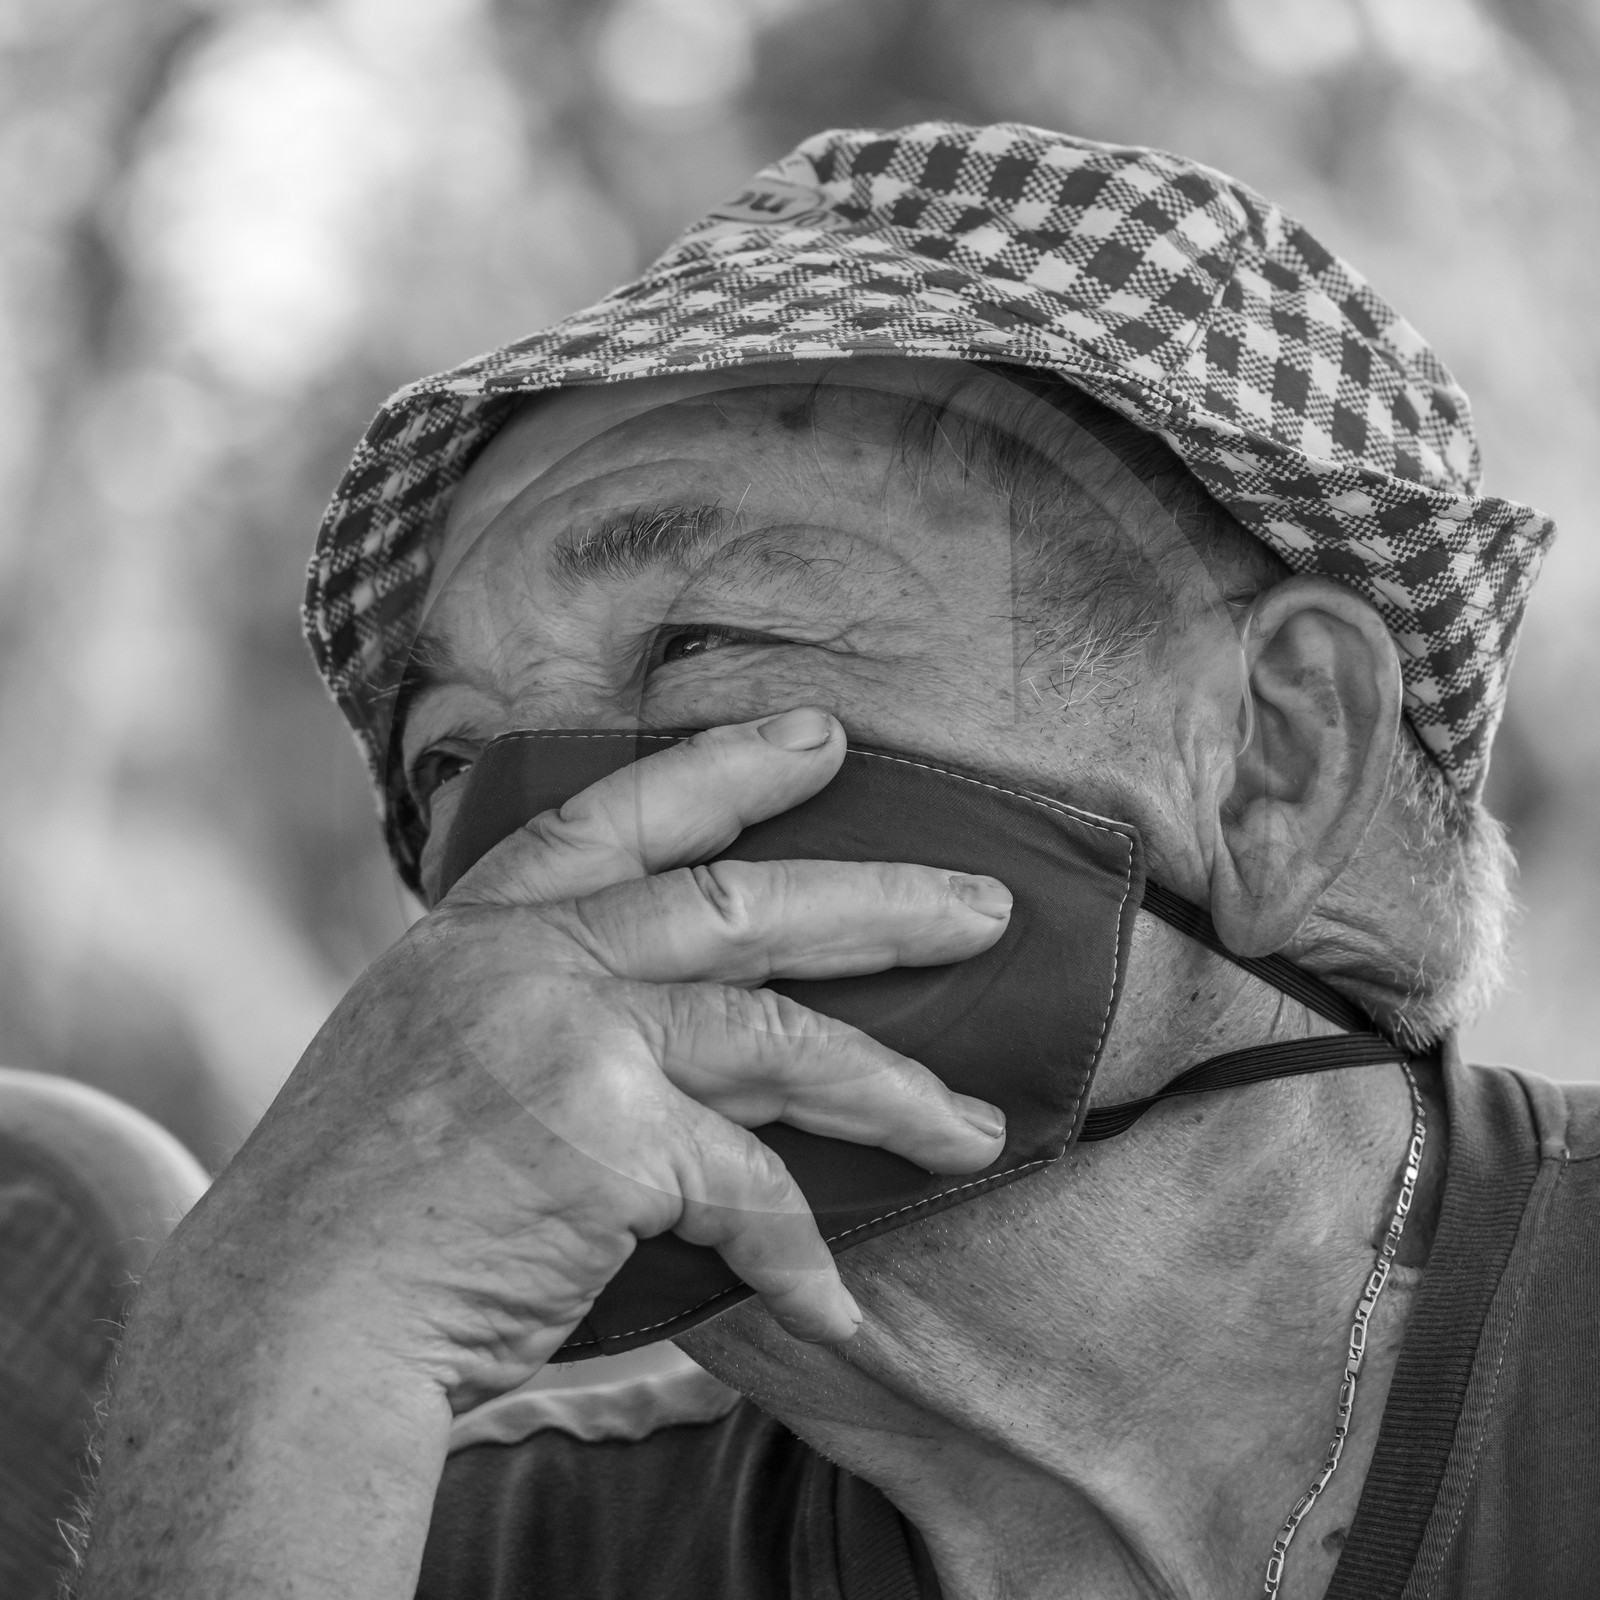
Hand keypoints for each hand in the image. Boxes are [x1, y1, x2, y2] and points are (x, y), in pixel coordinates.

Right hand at [77, 708, 1009, 1598]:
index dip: (729, 764)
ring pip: (782, 1032)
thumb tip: (643, 1002)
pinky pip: (751, 1191)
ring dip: (898, 1086)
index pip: (622, 810)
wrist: (283, 1314)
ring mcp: (575, 1036)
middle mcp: (534, 956)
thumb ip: (520, 994)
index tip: (822, 735)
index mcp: (484, 923)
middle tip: (986, 908)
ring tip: (979, 1128)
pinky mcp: (611, 1139)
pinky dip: (799, 1258)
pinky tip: (840, 1311)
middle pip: (745, 901)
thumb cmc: (355, 1198)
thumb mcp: (421, 1042)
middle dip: (883, 902)